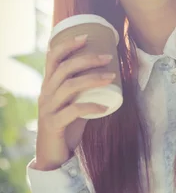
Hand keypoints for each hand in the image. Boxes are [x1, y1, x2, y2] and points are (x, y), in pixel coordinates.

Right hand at [35, 34, 114, 170]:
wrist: (52, 155)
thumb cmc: (66, 127)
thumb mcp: (74, 105)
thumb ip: (84, 92)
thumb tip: (110, 76)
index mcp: (49, 86)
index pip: (53, 59)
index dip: (67, 45)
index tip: (86, 37)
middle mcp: (46, 94)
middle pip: (63, 69)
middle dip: (86, 59)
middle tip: (108, 57)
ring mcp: (48, 109)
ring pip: (69, 87)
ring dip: (92, 79)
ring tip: (112, 77)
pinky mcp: (54, 124)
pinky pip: (73, 111)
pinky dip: (91, 108)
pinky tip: (105, 109)